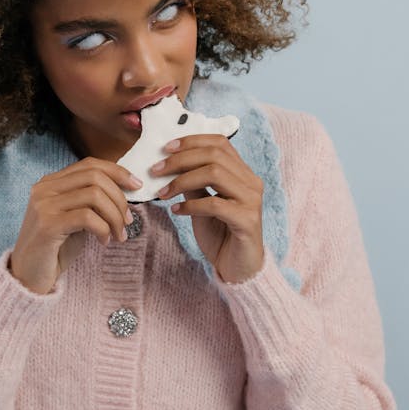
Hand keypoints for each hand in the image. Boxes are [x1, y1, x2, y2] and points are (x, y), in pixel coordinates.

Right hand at [10, 159, 142, 294]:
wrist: (28, 277)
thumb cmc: (56, 249)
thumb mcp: (76, 219)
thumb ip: (92, 202)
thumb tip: (126, 190)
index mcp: (51, 182)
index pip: (90, 164)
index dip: (117, 172)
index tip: (137, 186)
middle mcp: (44, 189)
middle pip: (95, 176)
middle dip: (120, 199)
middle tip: (128, 221)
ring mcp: (44, 205)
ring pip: (94, 195)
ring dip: (115, 216)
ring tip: (119, 235)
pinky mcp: (47, 225)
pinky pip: (87, 217)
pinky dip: (104, 229)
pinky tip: (104, 242)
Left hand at [151, 134, 264, 283]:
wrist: (238, 268)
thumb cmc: (221, 234)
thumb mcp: (202, 203)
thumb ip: (193, 183)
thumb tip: (169, 164)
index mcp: (243, 173)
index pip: (220, 143)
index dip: (192, 140)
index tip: (166, 148)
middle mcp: (251, 182)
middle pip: (214, 155)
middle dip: (181, 159)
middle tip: (156, 170)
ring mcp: (251, 200)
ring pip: (214, 173)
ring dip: (182, 180)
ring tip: (163, 193)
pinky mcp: (247, 220)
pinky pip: (214, 204)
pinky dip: (191, 205)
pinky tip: (176, 212)